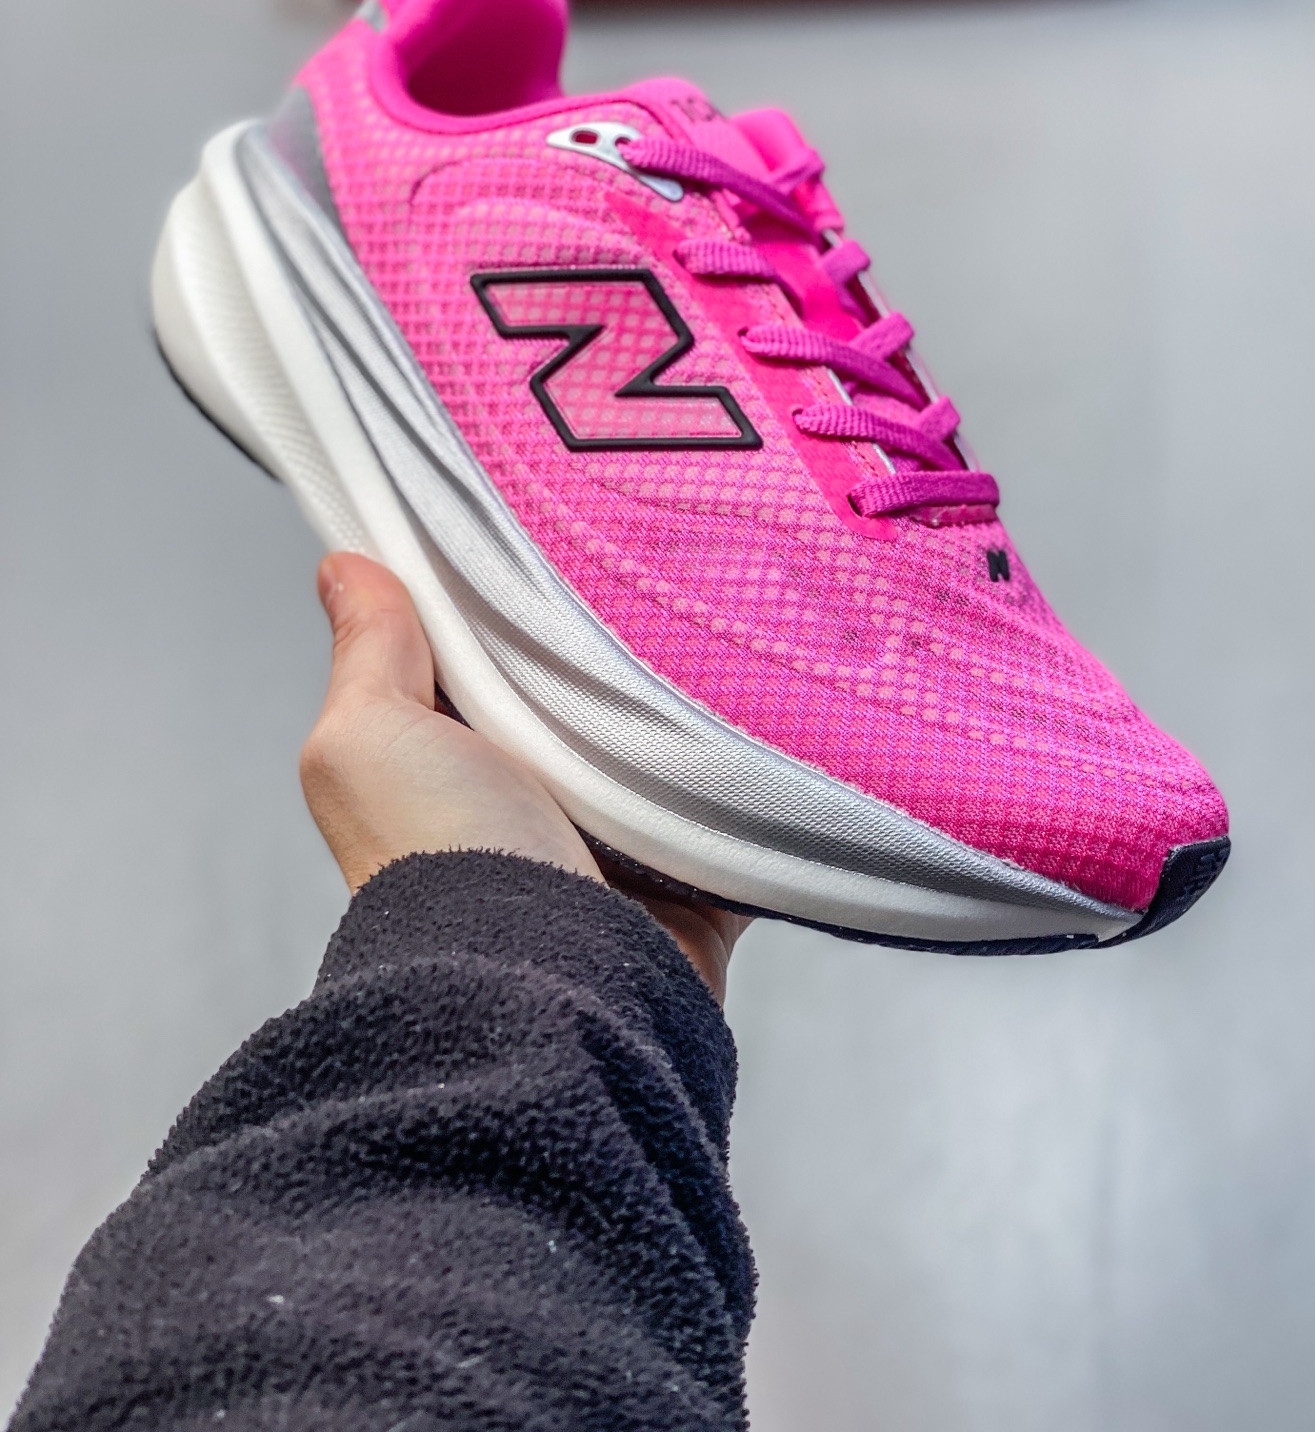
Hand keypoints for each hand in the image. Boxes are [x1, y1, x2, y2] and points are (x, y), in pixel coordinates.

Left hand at [302, 554, 747, 999]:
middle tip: (659, 562)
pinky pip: (739, 807)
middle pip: (581, 693)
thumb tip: (342, 566)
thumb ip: (368, 653)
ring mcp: (611, 842)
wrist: (542, 985)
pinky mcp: (689, 878)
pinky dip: (757, 774)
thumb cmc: (438, 862)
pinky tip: (777, 713)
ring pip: (665, 743)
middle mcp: (526, 800)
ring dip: (691, 704)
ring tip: (728, 622)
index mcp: (449, 759)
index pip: (482, 653)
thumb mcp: (369, 737)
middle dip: (616, 642)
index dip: (507, 593)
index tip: (548, 523)